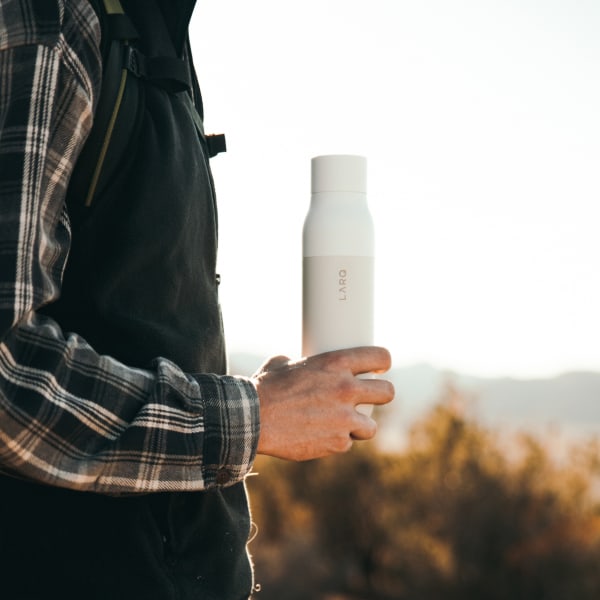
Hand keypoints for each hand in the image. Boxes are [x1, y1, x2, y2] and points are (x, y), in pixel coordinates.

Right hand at [252, 346, 394, 460]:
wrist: (251, 419)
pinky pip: (347, 443)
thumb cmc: (263, 388)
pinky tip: (321, 437)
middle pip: (388, 392)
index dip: (382, 363)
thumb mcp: (282, 363)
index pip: (380, 357)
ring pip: (371, 426)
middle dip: (381, 395)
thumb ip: (299, 362)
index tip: (379, 369)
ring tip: (343, 425)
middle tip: (369, 399)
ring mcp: (344, 418)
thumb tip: (294, 362)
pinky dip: (337, 442)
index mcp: (336, 363)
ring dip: (359, 426)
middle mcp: (346, 389)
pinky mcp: (337, 443)